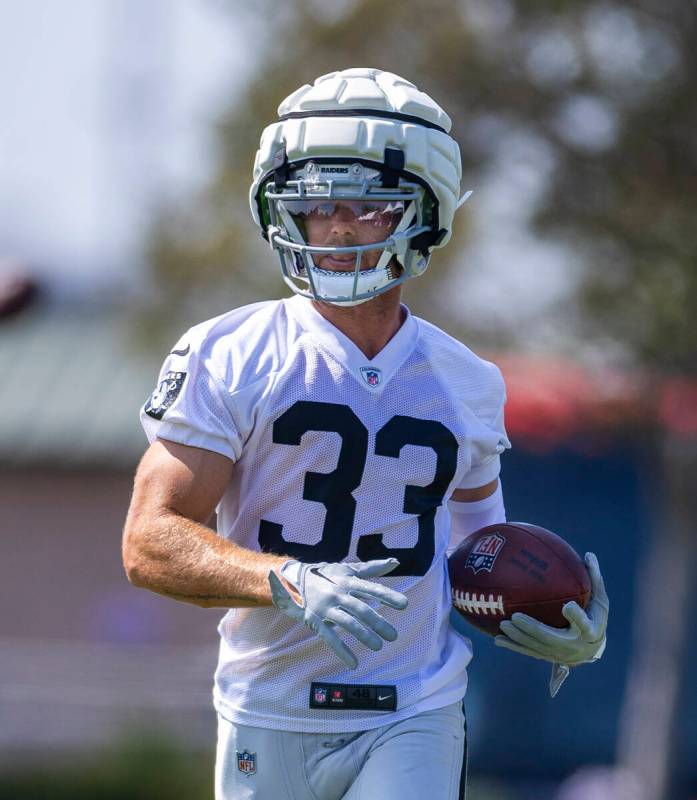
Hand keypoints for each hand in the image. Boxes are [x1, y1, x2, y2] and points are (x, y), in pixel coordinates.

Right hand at [268, 558, 407, 668]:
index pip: (371, 589)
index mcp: (348, 581)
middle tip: (393, 636)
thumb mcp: (348, 569)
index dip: (387, 596)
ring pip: (347, 623)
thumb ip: (372, 568)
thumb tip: (395, 562)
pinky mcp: (315, 620)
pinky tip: (354, 663)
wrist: (292, 579)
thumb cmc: (326, 575)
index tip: (404, 605)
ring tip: (378, 646)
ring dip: (363, 635)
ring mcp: (326, 608)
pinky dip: (342, 651)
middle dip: (378, 623)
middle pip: (361, 609)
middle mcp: (338, 593)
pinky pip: (330, 638)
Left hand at [494, 552, 608, 694]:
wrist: (590, 650)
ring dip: (518, 637)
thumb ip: (594, 580)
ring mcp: (557, 652)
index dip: (576, 616)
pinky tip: (497, 639)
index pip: (583, 623)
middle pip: (550, 637)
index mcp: (588, 630)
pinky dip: (513, 646)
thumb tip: (590, 555)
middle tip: (516, 617)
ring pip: (535, 647)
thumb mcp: (600, 601)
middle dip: (532, 629)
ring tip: (503, 625)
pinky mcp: (546, 656)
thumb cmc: (594, 618)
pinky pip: (528, 651)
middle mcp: (572, 644)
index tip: (567, 606)